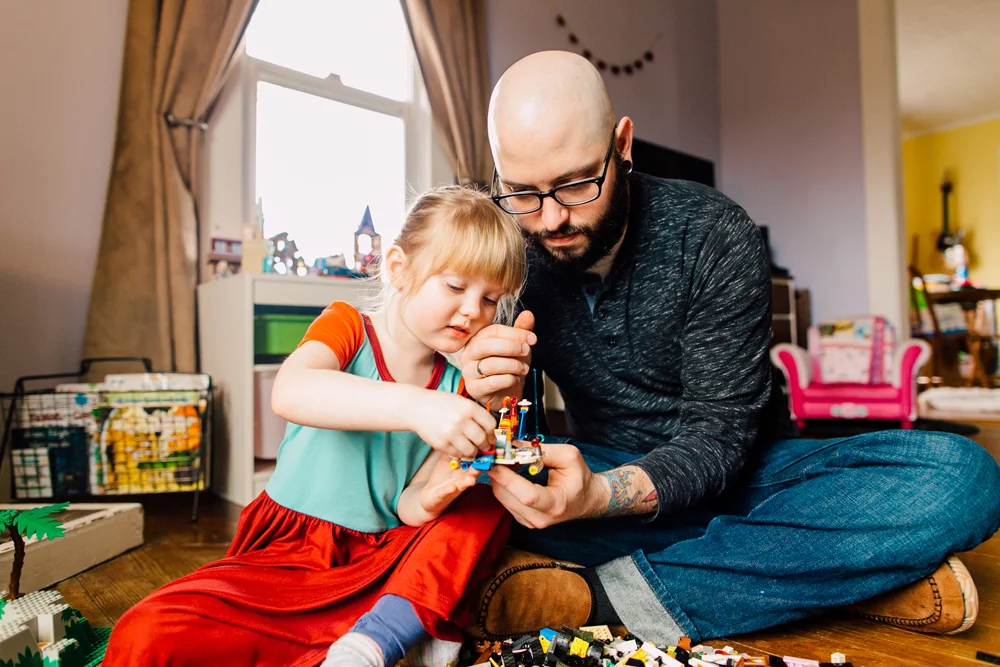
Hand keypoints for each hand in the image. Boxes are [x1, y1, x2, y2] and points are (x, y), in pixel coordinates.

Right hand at [409, 391, 495, 459]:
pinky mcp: (442, 444)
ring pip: (471, 450)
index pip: (490, 425)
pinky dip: (460, 453)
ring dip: (473, 451)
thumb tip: (490, 433)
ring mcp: (451, 433)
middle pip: (482, 439)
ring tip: (470, 448)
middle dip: (485, 445)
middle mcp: (462, 420)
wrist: (417, 407)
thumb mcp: (461, 402)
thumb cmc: (441, 404)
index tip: (490, 436)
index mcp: (469, 407)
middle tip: (483, 446)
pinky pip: (457, 454)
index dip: (491, 433)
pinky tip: (457, 447)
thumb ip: (476, 415)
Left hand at [419, 455, 478, 518]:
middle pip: (472, 474)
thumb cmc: (441, 478)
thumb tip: (455, 433)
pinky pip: (446, 492)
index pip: (473, 462)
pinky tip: (452, 487)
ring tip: (471, 479)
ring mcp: (453, 488)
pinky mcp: (442, 495)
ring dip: (467, 482)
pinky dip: (449, 489)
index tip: (482, 452)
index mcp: (463, 470)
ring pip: (462, 484)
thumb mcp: (446, 460)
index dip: (479, 457)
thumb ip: (451, 449)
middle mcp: (462, 479)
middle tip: (481, 466)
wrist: (429, 497)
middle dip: (477, 470)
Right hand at [460, 310, 536, 404]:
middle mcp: (469, 354)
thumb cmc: (508, 368)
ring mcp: (469, 372)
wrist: (505, 393)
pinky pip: (491, 382)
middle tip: (527, 351)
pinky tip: (515, 378)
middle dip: (511, 347)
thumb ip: (521, 331)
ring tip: (523, 369)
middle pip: (486, 345)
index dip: (515, 333)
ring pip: (490, 364)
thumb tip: (528, 314)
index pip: (493, 331)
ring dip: (513, 365)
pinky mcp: (474, 389)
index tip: (532, 338)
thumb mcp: (517, 348)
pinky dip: (508, 379)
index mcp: (478, 339)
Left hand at [487, 443, 604, 528]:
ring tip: (505, 460)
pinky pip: (504, 500)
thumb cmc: (579, 479)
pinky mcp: (522, 519)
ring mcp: (529, 521)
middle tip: (496, 454)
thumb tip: (515, 445)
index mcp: (555, 505)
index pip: (527, 495)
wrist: (587, 500)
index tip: (495, 462)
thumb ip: (543, 450)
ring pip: (502, 497)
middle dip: (498, 473)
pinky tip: (509, 472)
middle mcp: (540, 518)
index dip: (508, 478)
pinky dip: (503, 484)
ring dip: (499, 477)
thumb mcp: (569, 457)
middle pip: (508, 496)